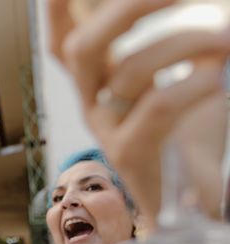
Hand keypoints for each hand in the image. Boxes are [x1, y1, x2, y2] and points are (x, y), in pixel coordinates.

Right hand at [47, 0, 229, 221]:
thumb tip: (190, 5)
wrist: (192, 196)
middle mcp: (92, 104)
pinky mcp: (131, 152)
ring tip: (226, 39)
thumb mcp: (180, 75)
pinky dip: (196, 83)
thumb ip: (174, 42)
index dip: (59, 11)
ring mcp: (107, 129)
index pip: (64, 41)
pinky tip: (218, 79)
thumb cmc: (188, 131)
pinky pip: (158, 106)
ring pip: (129, 71)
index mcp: (98, 83)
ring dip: (186, 42)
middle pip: (82, 49)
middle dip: (128, 8)